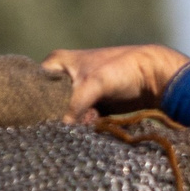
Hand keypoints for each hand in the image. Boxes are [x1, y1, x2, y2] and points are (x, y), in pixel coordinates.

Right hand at [41, 44, 189, 117]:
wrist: (153, 77)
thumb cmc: (122, 70)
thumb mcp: (94, 84)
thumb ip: (75, 105)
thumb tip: (62, 128)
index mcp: (58, 62)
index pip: (36, 84)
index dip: (37, 101)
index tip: (42, 116)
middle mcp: (64, 75)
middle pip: (49, 101)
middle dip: (58, 114)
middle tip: (70, 121)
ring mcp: (77, 91)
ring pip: (65, 112)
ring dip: (74, 121)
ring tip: (89, 118)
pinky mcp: (90, 104)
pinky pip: (79, 119)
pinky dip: (84, 124)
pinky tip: (95, 121)